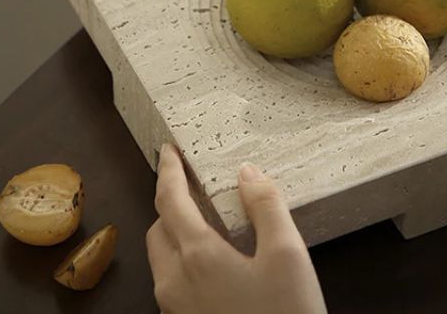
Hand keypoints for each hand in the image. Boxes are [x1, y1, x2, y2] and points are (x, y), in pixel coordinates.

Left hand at [146, 145, 326, 313]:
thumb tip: (246, 171)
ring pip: (162, 258)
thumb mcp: (287, 254)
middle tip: (193, 184)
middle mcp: (175, 282)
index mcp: (197, 255)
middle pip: (159, 229)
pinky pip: (172, 282)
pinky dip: (183, 258)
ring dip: (175, 231)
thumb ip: (266, 205)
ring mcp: (177, 309)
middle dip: (170, 202)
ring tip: (206, 220)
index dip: (168, 170)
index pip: (170, 200)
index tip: (168, 149)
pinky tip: (214, 261)